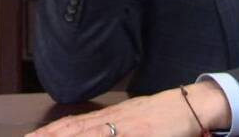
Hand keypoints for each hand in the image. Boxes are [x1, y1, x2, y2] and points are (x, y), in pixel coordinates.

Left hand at [26, 82, 229, 136]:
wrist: (190, 105)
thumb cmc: (161, 115)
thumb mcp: (132, 120)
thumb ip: (110, 128)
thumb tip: (88, 130)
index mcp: (109, 117)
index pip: (71, 126)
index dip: (48, 133)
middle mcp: (112, 121)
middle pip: (72, 131)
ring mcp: (125, 128)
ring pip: (88, 136)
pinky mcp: (140, 134)